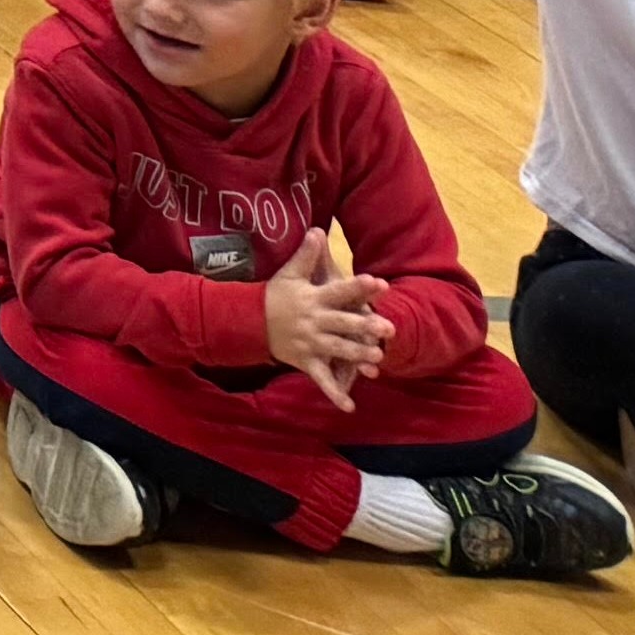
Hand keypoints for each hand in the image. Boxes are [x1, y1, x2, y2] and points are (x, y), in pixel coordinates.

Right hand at [264, 233, 391, 405]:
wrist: (246, 322)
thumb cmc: (274, 296)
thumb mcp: (288, 275)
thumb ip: (306, 255)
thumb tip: (319, 229)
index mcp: (313, 299)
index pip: (338, 291)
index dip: (357, 287)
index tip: (377, 282)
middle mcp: (313, 322)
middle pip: (343, 324)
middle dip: (364, 327)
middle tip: (387, 328)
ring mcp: (310, 344)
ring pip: (337, 351)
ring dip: (356, 356)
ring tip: (377, 359)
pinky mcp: (306, 362)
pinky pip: (322, 379)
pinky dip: (335, 394)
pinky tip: (350, 406)